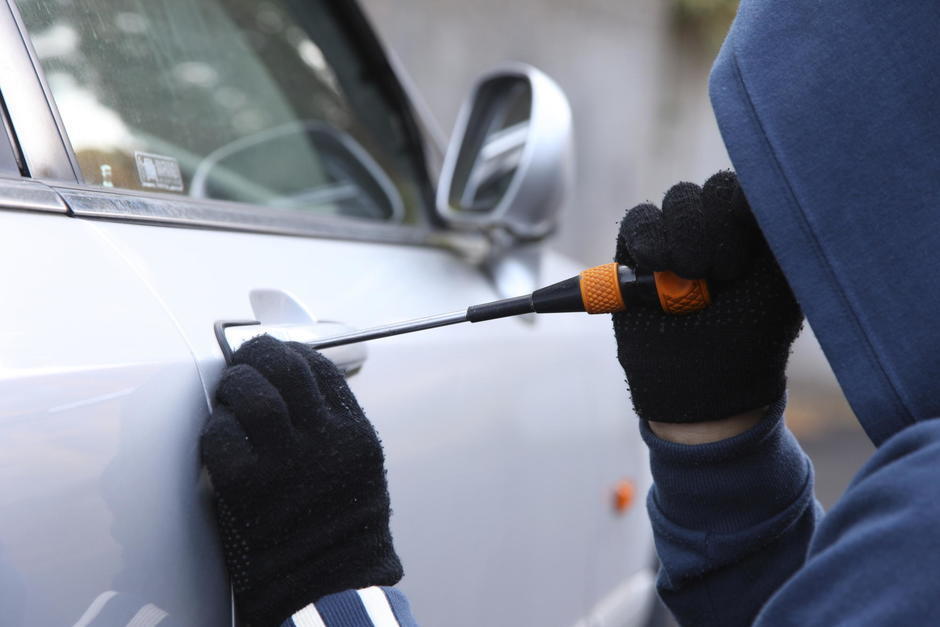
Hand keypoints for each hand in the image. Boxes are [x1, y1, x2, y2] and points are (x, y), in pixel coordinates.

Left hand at [201, 336, 401, 626]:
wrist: (332, 590)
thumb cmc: (343, 535)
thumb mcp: (360, 473)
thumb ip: (336, 431)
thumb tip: (300, 396)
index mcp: (356, 435)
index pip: (322, 369)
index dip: (292, 353)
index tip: (276, 354)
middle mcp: (326, 441)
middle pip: (288, 367)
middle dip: (259, 355)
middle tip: (244, 362)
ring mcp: (287, 462)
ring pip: (253, 392)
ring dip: (234, 386)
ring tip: (228, 395)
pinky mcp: (249, 488)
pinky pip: (221, 436)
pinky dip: (214, 430)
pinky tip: (217, 438)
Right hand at [613, 171, 802, 423]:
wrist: (702, 384)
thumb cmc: (749, 339)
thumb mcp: (780, 285)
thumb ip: (778, 234)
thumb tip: (763, 191)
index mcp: (757, 231)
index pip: (749, 188)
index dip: (743, 205)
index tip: (746, 237)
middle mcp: (718, 227)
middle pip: (713, 189)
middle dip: (715, 227)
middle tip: (723, 273)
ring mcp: (676, 238)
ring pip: (676, 200)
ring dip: (682, 234)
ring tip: (690, 277)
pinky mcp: (638, 252)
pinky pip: (637, 220)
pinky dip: (646, 238)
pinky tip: (656, 266)